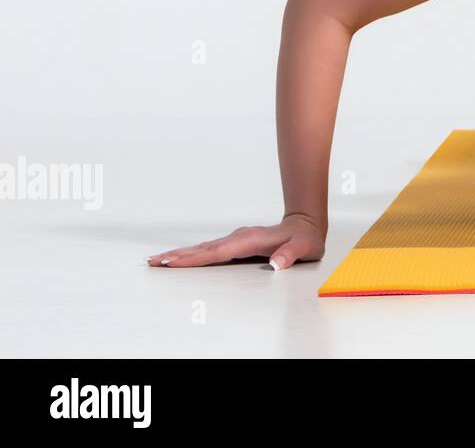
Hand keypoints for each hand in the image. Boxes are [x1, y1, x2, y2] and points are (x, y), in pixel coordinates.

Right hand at [146, 214, 324, 270]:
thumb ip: (290, 255)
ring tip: (157, 260)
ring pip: (203, 247)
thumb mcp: (304, 248)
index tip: (173, 262)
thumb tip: (277, 265)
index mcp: (250, 239)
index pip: (218, 252)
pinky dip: (191, 254)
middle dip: (178, 256)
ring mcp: (236, 239)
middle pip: (203, 248)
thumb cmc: (305, 240)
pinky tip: (180, 258)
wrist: (306, 225)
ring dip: (180, 254)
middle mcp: (239, 237)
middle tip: (152, 261)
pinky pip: (209, 249)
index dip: (195, 258)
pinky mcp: (235, 243)